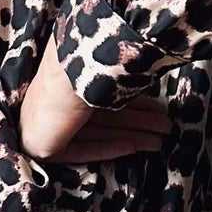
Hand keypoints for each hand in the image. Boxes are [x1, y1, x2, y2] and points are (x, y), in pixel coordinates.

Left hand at [16, 29, 170, 162]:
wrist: (66, 73)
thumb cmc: (87, 61)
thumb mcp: (112, 66)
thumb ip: (127, 73)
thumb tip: (157, 61)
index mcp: (69, 78)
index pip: (104, 98)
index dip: (133, 106)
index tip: (157, 109)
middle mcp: (58, 101)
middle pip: (105, 118)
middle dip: (138, 123)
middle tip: (166, 127)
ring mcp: (49, 123)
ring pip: (98, 134)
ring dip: (131, 137)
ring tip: (161, 140)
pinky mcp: (45, 146)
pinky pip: (81, 150)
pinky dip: (107, 149)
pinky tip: (133, 148)